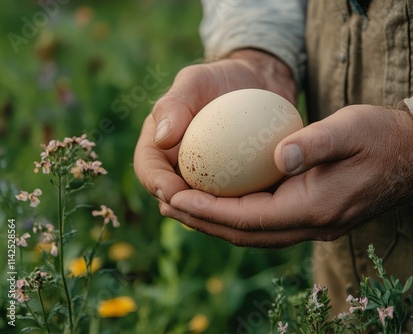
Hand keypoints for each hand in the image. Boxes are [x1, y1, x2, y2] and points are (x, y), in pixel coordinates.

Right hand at [134, 49, 296, 211]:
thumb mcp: (195, 81)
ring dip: (210, 215)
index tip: (174, 192)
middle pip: (171, 195)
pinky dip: (238, 206)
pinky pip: (231, 199)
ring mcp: (205, 176)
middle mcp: (178, 165)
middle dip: (182, 210)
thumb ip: (175, 104)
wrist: (256, 84)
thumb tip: (161, 139)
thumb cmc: (220, 78)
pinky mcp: (231, 182)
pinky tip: (254, 209)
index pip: (148, 169)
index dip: (156, 184)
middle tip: (202, 214)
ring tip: (227, 220)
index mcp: (159, 144)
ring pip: (202, 204)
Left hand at [166, 105, 412, 247]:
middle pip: (245, 234)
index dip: (207, 210)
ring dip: (217, 223)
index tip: (174, 196)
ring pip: (254, 234)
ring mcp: (314, 226)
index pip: (248, 218)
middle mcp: (311, 226)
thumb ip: (314, 144)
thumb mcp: (350, 129)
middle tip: (167, 205)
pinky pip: (267, 224)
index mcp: (314, 208)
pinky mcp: (315, 217)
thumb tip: (278, 156)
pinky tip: (223, 202)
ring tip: (185, 207)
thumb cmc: (382, 136)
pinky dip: (239, 217)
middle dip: (203, 222)